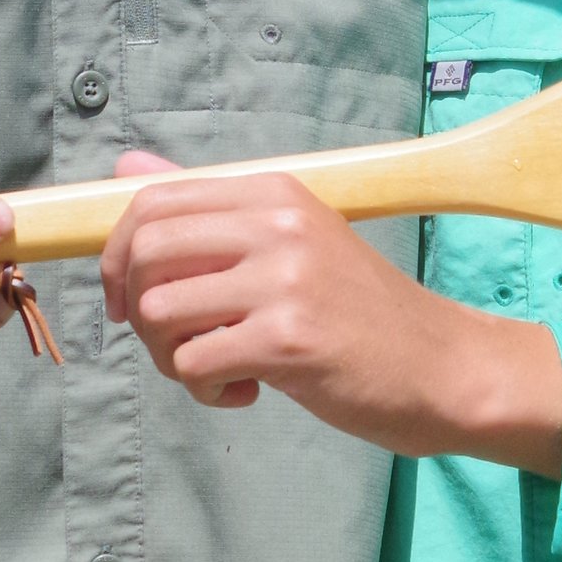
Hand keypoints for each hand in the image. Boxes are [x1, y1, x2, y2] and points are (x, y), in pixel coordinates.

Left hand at [101, 165, 561, 474]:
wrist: (443, 368)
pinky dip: (203, 389)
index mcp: (274, 194)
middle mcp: (277, 225)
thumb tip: (125, 170)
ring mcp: (284, 280)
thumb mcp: (292, 243)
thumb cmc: (361, 314)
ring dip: (169, 357)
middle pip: (145, 253)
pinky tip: (243, 391)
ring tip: (214, 370)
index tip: (128, 300)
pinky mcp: (289, 339)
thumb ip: (211, 210)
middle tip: (173, 345)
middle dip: (136, 311)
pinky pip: (193, 363)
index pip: (153, 203)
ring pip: (159, 312)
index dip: (118, 256)